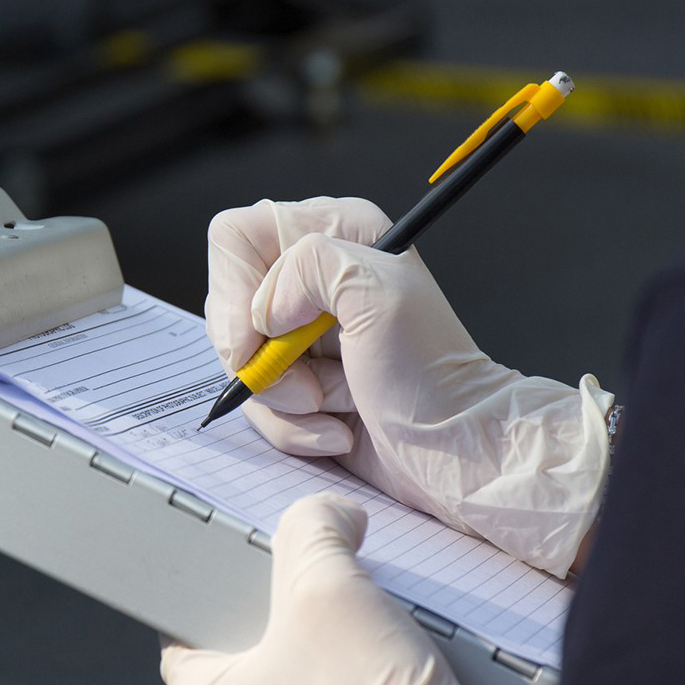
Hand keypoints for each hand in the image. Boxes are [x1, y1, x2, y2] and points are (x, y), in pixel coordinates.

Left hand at [161, 494, 526, 684]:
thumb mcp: (329, 584)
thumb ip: (313, 527)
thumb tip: (331, 515)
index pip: (185, 634)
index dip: (220, 595)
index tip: (253, 576)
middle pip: (236, 671)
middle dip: (275, 635)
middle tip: (313, 608)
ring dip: (308, 680)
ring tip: (350, 653)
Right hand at [206, 197, 612, 575]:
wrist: (454, 451)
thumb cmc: (431, 376)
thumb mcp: (380, 294)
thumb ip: (308, 266)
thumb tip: (264, 310)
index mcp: (335, 234)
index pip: (238, 238)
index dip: (237, 289)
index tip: (265, 334)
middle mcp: (313, 280)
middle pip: (230, 307)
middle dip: (265, 358)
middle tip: (311, 382)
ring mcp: (302, 335)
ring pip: (240, 361)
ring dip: (282, 399)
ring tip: (332, 403)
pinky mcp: (298, 383)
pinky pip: (258, 403)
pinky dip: (291, 427)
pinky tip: (337, 427)